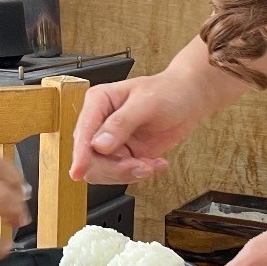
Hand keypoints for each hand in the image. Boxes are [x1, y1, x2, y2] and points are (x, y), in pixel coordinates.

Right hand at [70, 71, 211, 183]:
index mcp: (98, 102)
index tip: (78, 171)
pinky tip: (156, 163)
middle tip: (139, 166)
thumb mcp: (146, 103)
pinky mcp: (124, 154)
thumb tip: (99, 145)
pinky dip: (140, 173)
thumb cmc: (168, 91)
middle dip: (114, 168)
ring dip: (129, 173)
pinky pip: (122, 175)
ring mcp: (111, 142)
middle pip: (89, 159)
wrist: (188, 98)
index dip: (80, 154)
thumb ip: (121, 122)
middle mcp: (100, 123)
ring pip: (104, 172)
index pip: (83, 132)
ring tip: (151, 164)